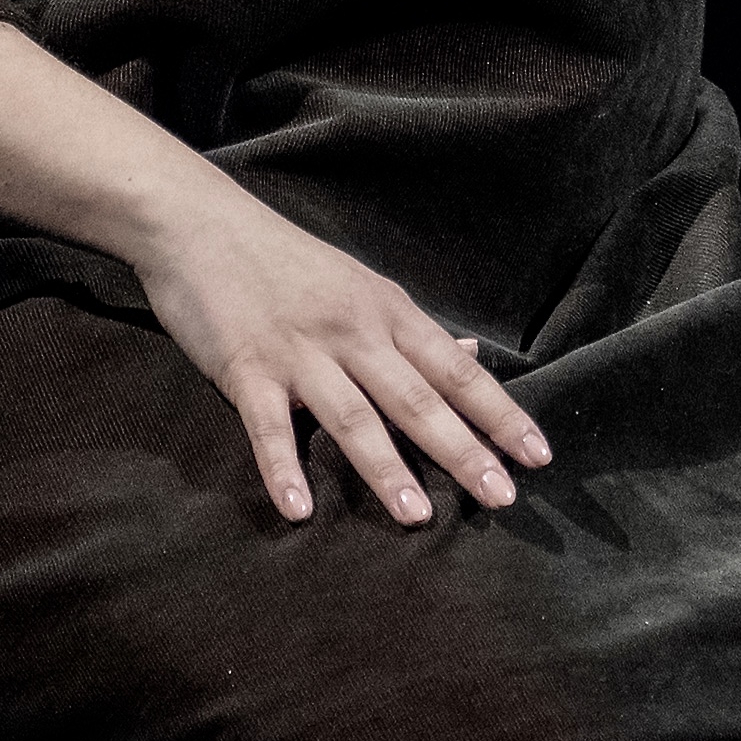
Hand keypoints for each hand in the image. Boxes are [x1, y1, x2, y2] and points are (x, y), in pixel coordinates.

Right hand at [127, 187, 551, 527]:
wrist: (202, 223)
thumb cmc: (288, 262)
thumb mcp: (363, 287)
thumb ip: (414, 332)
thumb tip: (472, 357)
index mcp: (388, 314)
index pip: (456, 372)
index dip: (499, 414)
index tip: (538, 455)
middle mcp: (354, 333)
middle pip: (417, 399)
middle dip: (463, 450)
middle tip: (502, 497)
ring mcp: (300, 352)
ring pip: (352, 416)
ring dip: (386, 468)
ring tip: (418, 517)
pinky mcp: (245, 367)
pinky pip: (266, 426)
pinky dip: (283, 468)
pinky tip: (300, 511)